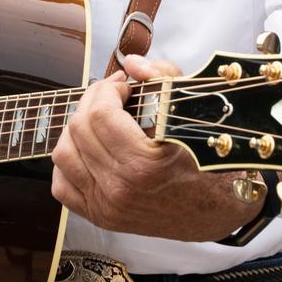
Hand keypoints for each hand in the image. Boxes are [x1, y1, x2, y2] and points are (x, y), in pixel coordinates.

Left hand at [51, 54, 261, 240]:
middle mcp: (120, 189)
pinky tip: (91, 149)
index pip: (100, 112)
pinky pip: (62, 185)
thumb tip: (130, 63)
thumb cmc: (208, 156)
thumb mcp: (193, 108)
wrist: (218, 208)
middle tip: (112, 94)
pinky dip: (70, 162)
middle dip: (93, 100)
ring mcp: (107, 207)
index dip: (108, 88)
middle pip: (79, 128)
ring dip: (77, 128)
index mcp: (143, 164)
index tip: (124, 85)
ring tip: (100, 119)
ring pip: (64, 154)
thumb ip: (162, 76)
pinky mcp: (101, 217)